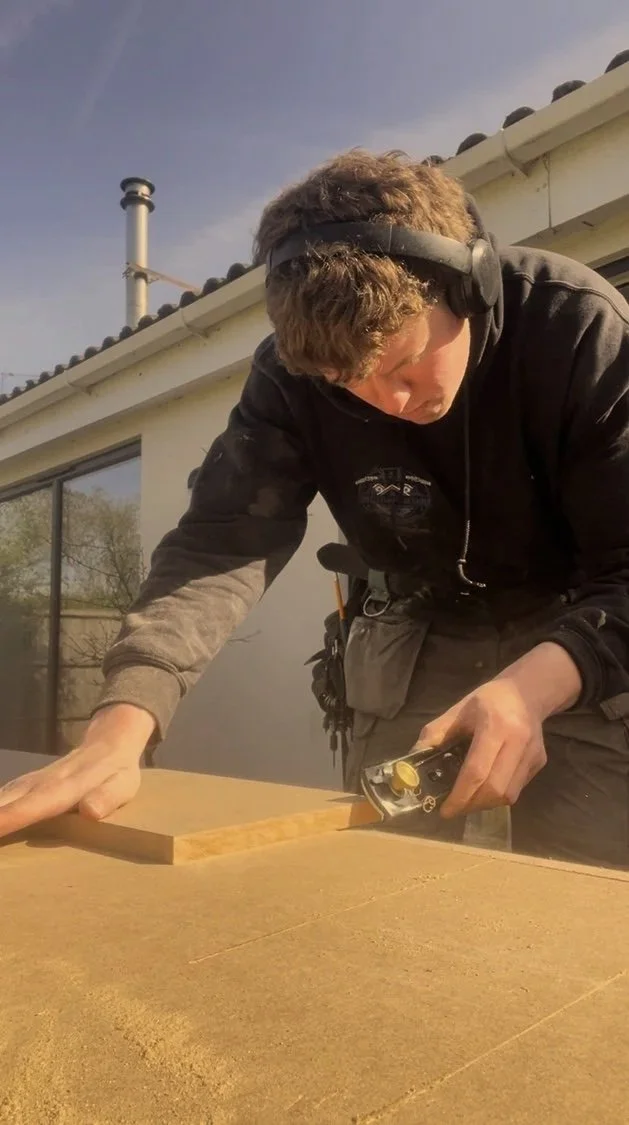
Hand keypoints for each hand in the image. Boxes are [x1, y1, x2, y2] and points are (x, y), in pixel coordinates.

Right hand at [0, 704, 155, 839]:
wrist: (108, 743)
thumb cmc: (117, 772)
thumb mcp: (123, 785)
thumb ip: (107, 798)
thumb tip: (90, 812)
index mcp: (64, 788)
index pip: (31, 807)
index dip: (8, 820)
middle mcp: (39, 784)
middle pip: (4, 804)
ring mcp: (29, 783)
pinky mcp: (25, 785)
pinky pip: (1, 798)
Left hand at [417, 679, 545, 818]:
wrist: (526, 692)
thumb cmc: (488, 700)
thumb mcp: (458, 710)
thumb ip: (435, 735)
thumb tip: (411, 763)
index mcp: (494, 726)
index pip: (477, 771)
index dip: (460, 796)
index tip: (444, 810)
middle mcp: (518, 742)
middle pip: (495, 789)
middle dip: (471, 805)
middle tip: (454, 808)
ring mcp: (532, 754)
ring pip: (509, 796)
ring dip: (485, 804)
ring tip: (468, 800)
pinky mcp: (539, 762)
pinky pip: (517, 790)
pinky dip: (498, 796)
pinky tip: (485, 787)